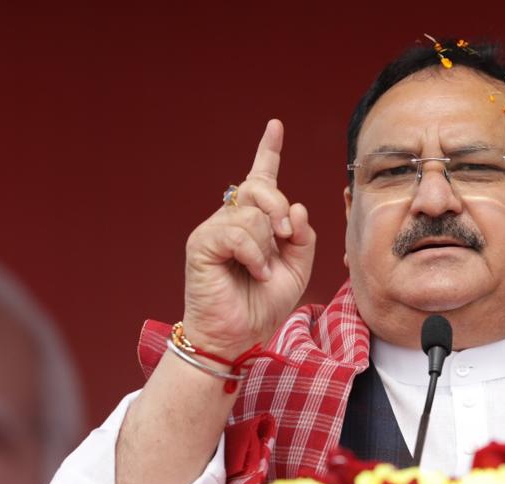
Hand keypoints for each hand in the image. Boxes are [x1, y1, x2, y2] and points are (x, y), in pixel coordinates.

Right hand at [182, 119, 315, 357]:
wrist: (238, 335)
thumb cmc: (263, 304)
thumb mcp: (297, 270)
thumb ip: (303, 238)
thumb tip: (297, 207)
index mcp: (255, 223)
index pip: (260, 179)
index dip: (268, 152)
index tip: (275, 126)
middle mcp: (231, 219)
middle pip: (260, 187)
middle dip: (280, 208)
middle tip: (287, 236)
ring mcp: (214, 229)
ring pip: (253, 214)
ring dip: (268, 246)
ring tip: (263, 273)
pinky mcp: (201, 243)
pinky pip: (237, 232)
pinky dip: (254, 255)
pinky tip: (256, 273)